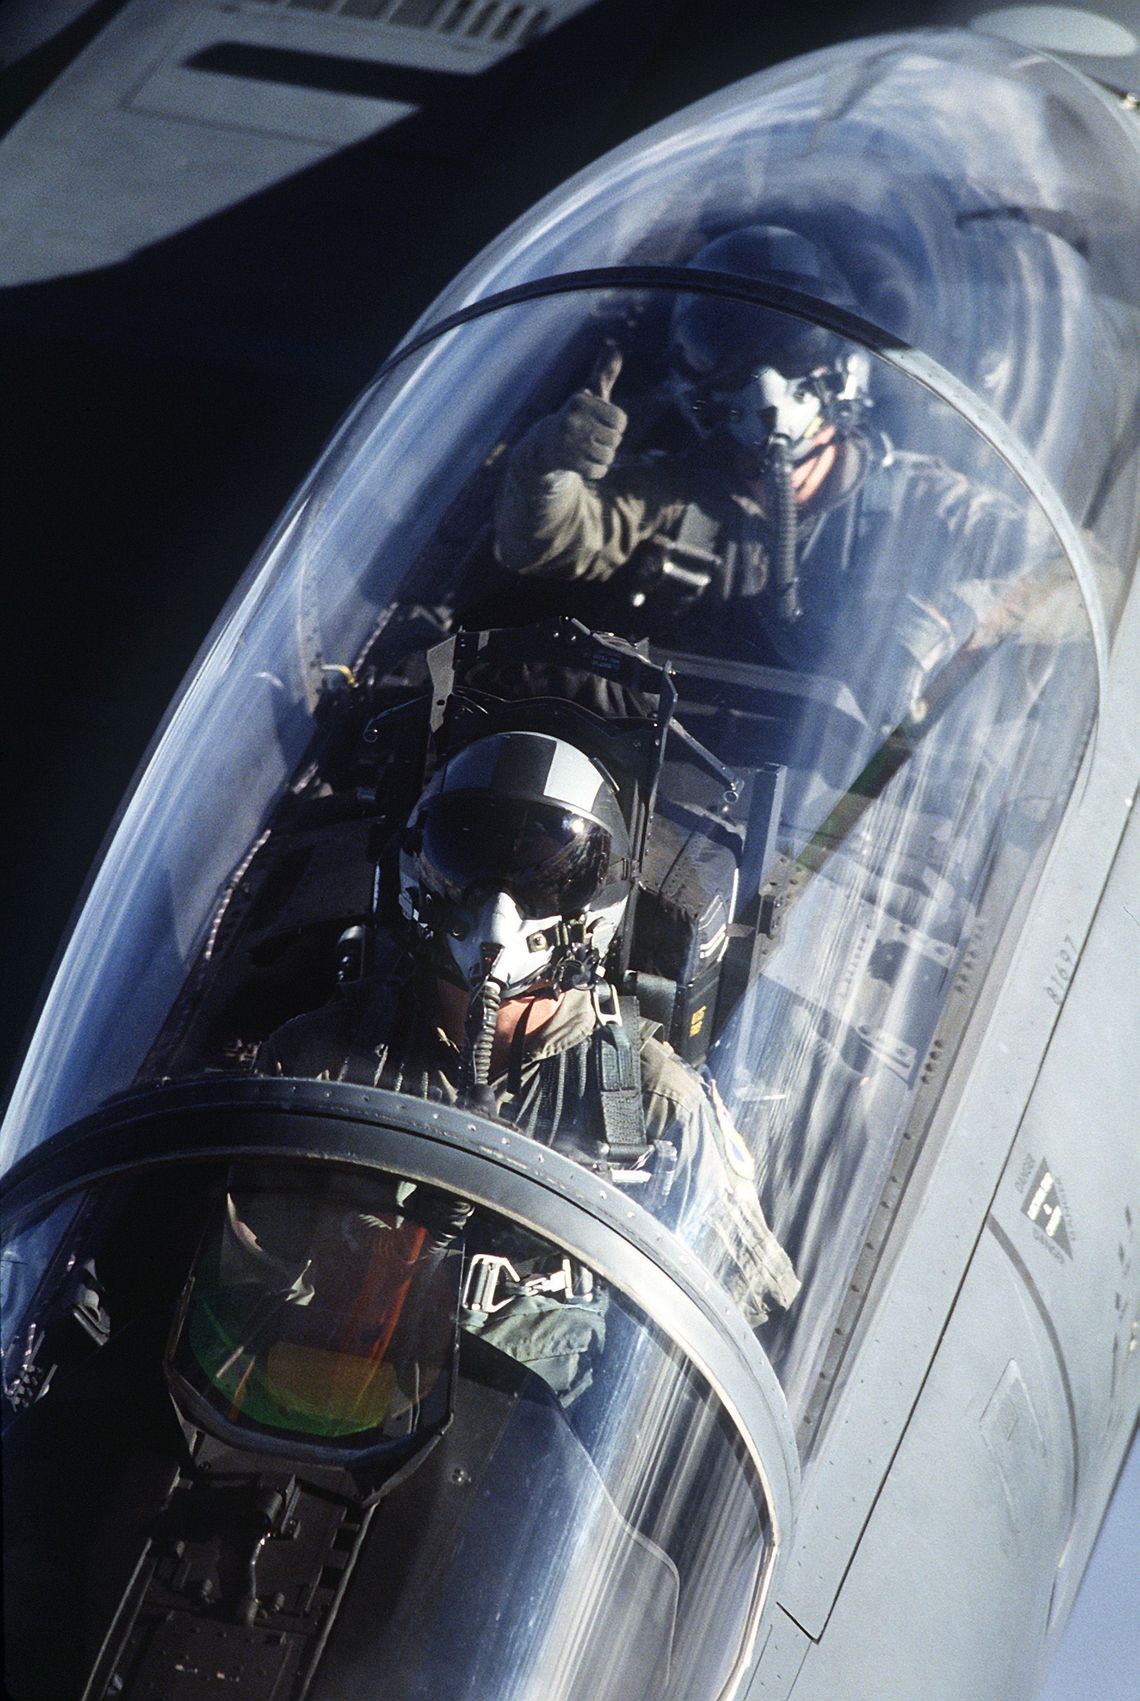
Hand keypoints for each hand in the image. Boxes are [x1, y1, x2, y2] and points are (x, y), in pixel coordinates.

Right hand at [536, 341, 625, 478]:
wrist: (545, 445)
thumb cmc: (576, 417)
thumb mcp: (589, 394)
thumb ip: (604, 373)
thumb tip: (615, 347)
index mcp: (580, 401)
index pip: (620, 420)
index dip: (617, 425)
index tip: (603, 424)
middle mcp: (572, 420)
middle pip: (615, 439)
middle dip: (609, 442)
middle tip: (592, 438)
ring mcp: (568, 442)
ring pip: (608, 457)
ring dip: (603, 457)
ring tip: (588, 450)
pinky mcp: (567, 463)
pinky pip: (599, 471)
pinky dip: (596, 470)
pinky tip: (585, 462)